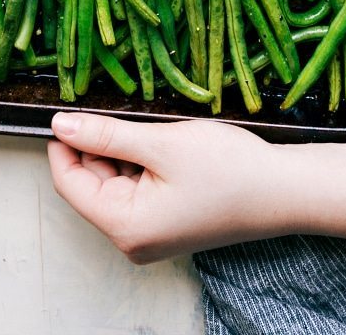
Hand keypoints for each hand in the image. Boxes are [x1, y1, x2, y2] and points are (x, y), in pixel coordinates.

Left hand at [47, 110, 298, 262]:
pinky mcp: (167, 221)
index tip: (68, 108)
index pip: (70, 182)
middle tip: (123, 111)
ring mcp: (151, 233)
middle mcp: (133, 239)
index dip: (65, 143)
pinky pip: (137, 186)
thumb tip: (61, 125)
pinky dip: (141, 160)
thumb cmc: (228, 169)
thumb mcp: (160, 142)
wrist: (284, 189)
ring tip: (153, 129)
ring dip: (123, 149)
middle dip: (99, 144)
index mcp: (125, 226)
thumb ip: (106, 134)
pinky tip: (162, 142)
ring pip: (115, 180)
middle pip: (91, 182)